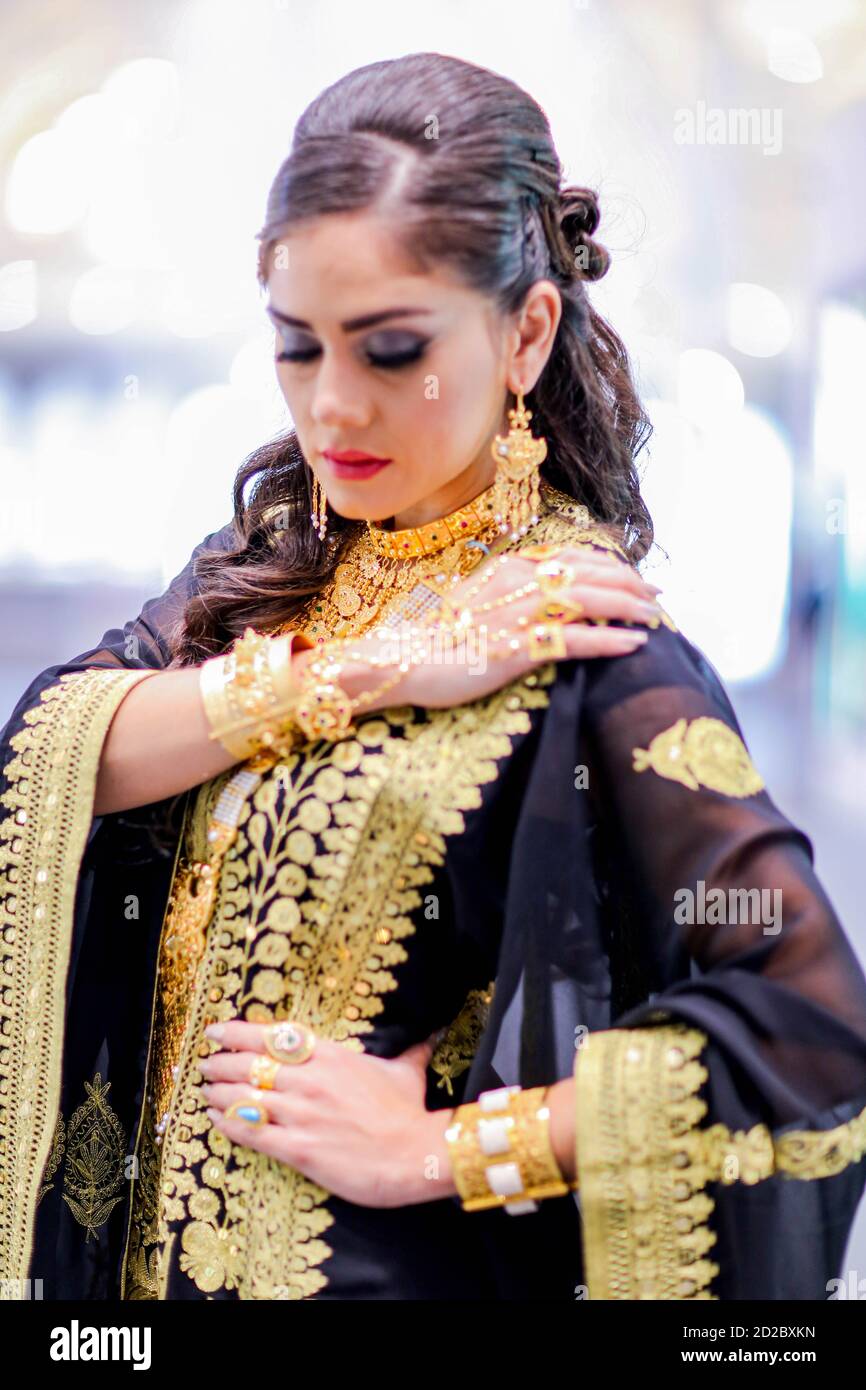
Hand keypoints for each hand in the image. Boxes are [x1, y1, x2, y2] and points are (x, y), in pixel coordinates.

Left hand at [199, 1020, 456, 1206]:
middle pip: (250, 1065)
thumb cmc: (410, 1113)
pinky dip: (230, 1126)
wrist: (418, 1154)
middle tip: (205, 1065)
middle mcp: (310, 1080)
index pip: (273, 1036)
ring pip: (245, 1098)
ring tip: (206, 1093)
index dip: (238, 1032)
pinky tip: (216, 1122)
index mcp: (330, 1056)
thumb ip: (410, 1051)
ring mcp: (302, 1115)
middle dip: (221, 1064)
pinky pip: (253, 1133)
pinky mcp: (300, 1149)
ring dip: (219, 1094)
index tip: (216, 1031)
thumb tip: (432, 1034)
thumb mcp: (406, 1072)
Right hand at [301, 545, 662, 712]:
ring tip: (656, 618)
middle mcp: (518, 582)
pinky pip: (575, 641)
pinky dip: (609, 641)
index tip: (637, 578)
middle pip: (590, 573)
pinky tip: (634, 644)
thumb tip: (546, 594)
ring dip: (629, 608)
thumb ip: (513, 592)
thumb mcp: (479, 602)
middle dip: (630, 583)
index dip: (611, 566)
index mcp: (510, 568)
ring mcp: (519, 614)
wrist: (402, 660)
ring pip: (589, 600)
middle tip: (658, 597)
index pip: (574, 558)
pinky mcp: (518, 648)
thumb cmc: (440, 638)